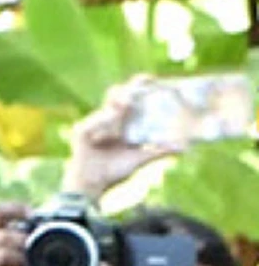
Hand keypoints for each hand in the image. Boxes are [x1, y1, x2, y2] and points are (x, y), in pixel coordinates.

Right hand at [63, 77, 184, 200]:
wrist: (93, 186)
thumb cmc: (113, 173)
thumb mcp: (139, 159)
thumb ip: (158, 151)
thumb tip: (184, 148)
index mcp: (122, 123)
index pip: (131, 99)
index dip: (140, 87)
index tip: (152, 79)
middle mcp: (108, 120)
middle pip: (118, 95)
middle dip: (130, 88)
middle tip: (143, 83)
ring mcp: (94, 124)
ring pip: (107, 105)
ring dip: (119, 101)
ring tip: (126, 103)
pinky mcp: (82, 131)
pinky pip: (94, 121)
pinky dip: (102, 120)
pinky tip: (111, 120)